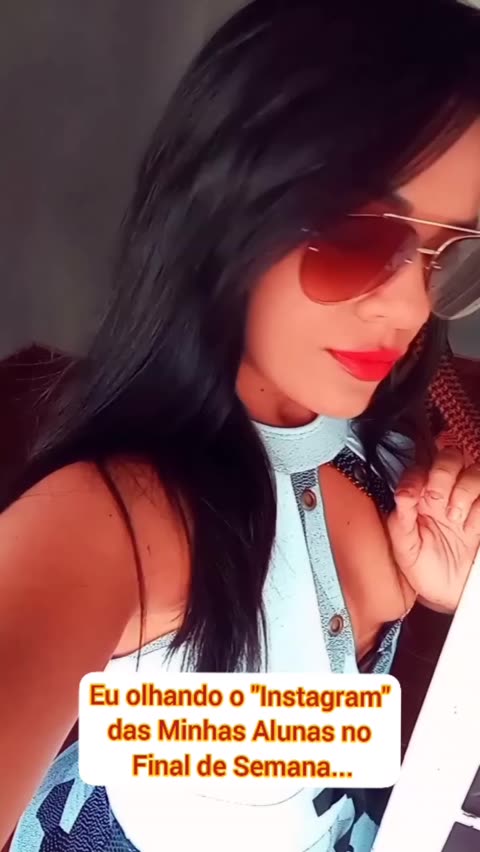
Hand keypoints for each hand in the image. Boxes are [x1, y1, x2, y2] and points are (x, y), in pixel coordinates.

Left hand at [387, 447, 479, 611]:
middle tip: (438, 501)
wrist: (453, 595)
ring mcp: (469, 501)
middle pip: (450, 457)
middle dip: (443, 474)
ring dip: (464, 490)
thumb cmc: (425, 570)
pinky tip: (472, 528)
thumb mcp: (405, 551)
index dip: (416, 476)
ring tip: (455, 519)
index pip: (419, 468)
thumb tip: (402, 493)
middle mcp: (446, 493)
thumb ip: (400, 521)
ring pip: (474, 470)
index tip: (411, 496)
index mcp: (420, 498)